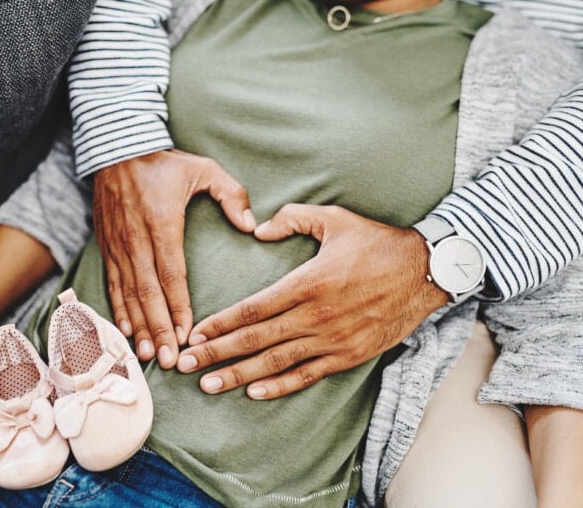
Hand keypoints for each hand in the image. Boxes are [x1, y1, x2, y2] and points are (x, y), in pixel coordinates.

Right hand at [93, 149, 255, 367]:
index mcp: (162, 223)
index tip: (187, 334)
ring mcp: (118, 244)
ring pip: (128, 292)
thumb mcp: (204, 169)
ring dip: (138, 325)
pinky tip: (126, 330)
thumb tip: (251, 224)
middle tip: (168, 359)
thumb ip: (231, 194)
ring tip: (147, 354)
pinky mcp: (106, 245)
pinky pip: (112, 282)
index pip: (172, 274)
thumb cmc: (165, 161)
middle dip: (158, 328)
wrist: (117, 147)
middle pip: (148, 292)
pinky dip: (119, 308)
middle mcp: (137, 238)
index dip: (178, 307)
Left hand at [176, 204, 447, 398]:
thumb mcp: (334, 219)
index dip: (219, 323)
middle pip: (254, 340)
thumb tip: (258, 228)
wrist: (427, 271)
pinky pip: (308, 375)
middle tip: (184, 366)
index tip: (193, 333)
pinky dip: (280, 386)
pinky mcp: (349, 355)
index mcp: (307, 283)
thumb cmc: (378, 242)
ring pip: (275, 363)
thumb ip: (291, 219)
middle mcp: (315, 316)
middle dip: (215, 354)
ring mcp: (332, 340)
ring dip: (239, 375)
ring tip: (208, 385)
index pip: (251, 309)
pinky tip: (255, 392)